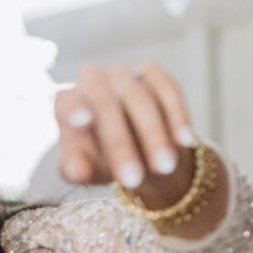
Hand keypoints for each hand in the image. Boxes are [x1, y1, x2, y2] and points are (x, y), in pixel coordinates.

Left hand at [56, 61, 195, 199]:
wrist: (137, 154)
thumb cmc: (102, 162)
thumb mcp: (85, 171)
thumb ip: (76, 170)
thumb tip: (78, 171)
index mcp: (69, 102)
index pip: (68, 102)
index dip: (74, 108)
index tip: (82, 121)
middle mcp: (94, 81)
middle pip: (104, 103)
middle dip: (119, 143)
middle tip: (132, 178)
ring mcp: (125, 75)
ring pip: (139, 98)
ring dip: (153, 134)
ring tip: (164, 167)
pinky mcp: (154, 75)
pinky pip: (167, 89)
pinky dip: (177, 115)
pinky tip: (184, 140)